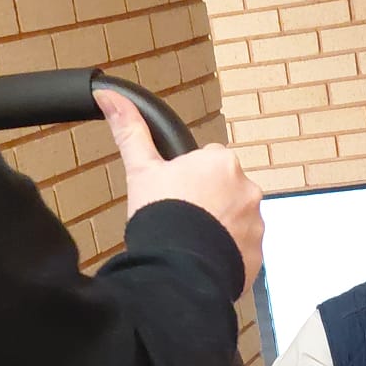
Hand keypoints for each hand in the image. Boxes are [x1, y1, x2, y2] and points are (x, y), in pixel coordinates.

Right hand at [99, 90, 263, 291]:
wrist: (178, 270)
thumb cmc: (162, 217)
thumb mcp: (140, 171)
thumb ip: (130, 131)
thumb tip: (108, 96)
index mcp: (221, 163)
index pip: (207, 162)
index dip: (187, 180)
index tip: (175, 197)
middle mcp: (247, 189)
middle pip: (223, 192)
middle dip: (206, 204)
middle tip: (181, 220)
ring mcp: (256, 223)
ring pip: (235, 221)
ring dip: (218, 229)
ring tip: (192, 244)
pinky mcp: (257, 254)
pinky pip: (243, 249)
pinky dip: (228, 254)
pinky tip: (204, 259)